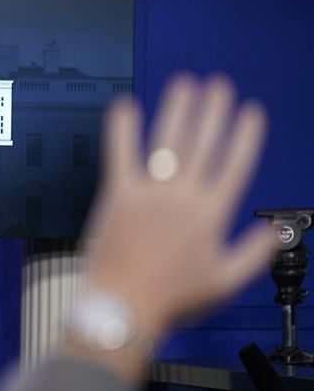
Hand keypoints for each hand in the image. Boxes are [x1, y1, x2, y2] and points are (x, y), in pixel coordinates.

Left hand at [82, 75, 275, 341]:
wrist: (123, 307)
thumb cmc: (173, 299)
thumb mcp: (225, 281)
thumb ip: (253, 253)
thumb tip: (274, 231)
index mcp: (212, 215)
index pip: (235, 165)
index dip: (245, 136)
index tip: (251, 112)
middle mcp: (183, 197)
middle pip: (202, 144)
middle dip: (213, 111)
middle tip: (219, 85)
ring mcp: (148, 193)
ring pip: (167, 142)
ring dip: (177, 109)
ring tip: (186, 83)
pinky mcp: (117, 195)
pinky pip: (119, 154)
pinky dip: (122, 129)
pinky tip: (124, 105)